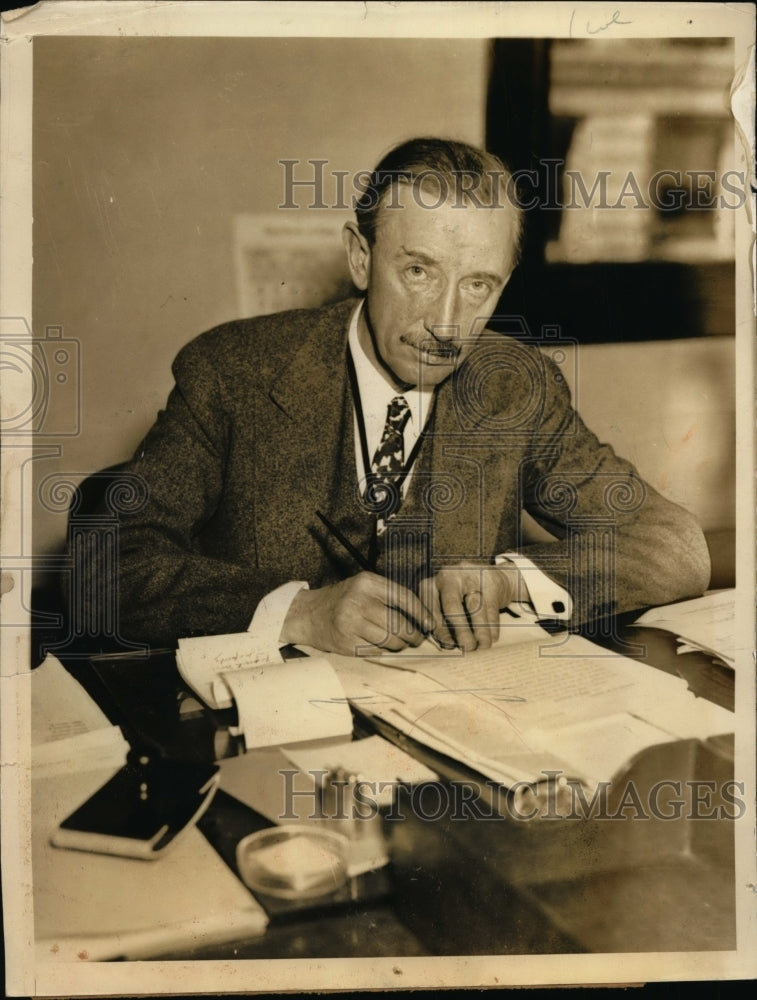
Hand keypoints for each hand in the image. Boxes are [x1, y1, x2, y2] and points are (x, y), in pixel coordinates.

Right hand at [279, 572, 435, 655]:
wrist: (309, 614)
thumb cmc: (344, 600)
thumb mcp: (364, 587)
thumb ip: (389, 595)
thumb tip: (422, 616)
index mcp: (366, 582)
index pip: (403, 598)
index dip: (421, 613)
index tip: (429, 624)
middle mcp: (358, 601)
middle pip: (399, 623)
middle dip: (413, 635)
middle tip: (417, 639)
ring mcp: (350, 623)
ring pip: (389, 640)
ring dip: (400, 645)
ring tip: (401, 644)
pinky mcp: (345, 642)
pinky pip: (375, 651)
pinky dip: (383, 651)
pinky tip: (382, 647)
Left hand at [420, 561, 518, 651]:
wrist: (494, 579)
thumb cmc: (463, 600)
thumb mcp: (447, 608)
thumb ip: (444, 625)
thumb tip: (449, 645)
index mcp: (430, 585)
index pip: (430, 610)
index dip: (438, 629)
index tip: (449, 646)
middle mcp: (448, 577)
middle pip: (452, 608)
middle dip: (461, 631)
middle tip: (468, 648)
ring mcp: (469, 576)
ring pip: (475, 609)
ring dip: (480, 632)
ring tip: (483, 646)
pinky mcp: (490, 581)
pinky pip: (490, 608)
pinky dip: (492, 626)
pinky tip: (492, 638)